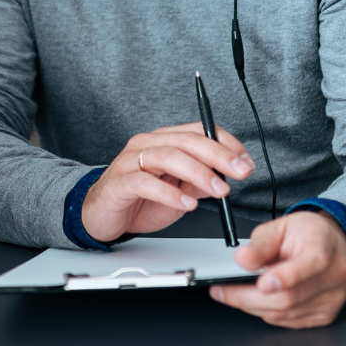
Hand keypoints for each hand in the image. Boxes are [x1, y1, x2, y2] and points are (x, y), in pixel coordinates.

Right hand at [81, 122, 254, 242]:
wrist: (101, 215)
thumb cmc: (138, 200)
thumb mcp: (178, 192)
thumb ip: (199, 182)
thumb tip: (226, 177)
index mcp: (164, 140)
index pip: (199, 130)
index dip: (225, 143)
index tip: (245, 161)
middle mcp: (147, 144)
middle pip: (186, 140)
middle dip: (218, 155)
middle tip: (240, 172)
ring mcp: (131, 161)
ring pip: (168, 156)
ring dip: (199, 172)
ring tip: (219, 190)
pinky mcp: (119, 182)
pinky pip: (145, 182)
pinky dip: (169, 193)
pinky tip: (186, 204)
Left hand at [210, 210, 345, 327]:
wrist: (332, 245)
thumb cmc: (306, 234)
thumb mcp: (279, 227)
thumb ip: (260, 244)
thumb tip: (243, 260)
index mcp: (323, 246)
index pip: (311, 264)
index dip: (286, 276)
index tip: (262, 283)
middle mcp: (334, 275)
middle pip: (291, 296)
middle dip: (249, 297)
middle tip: (222, 291)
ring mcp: (332, 299)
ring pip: (287, 313)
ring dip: (254, 306)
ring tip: (232, 294)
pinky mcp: (325, 316)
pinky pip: (290, 321)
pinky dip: (268, 312)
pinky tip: (256, 300)